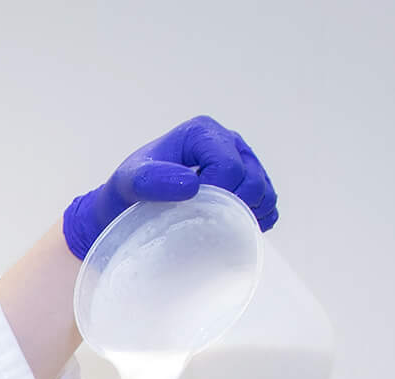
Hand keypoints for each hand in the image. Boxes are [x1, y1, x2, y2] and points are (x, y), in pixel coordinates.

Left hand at [63, 116, 278, 259]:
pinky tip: (235, 228)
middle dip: (234, 206)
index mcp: (202, 133)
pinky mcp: (247, 185)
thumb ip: (152, 180)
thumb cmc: (126, 193)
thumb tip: (192, 184)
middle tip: (206, 223)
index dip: (217, 194)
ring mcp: (241, 163)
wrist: (128, 208)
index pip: (228, 166)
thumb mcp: (129, 183)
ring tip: (221, 227)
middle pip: (252, 179)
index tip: (193, 211)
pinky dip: (258, 219)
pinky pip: (268, 205)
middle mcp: (226, 142)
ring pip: (264, 192)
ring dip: (250, 214)